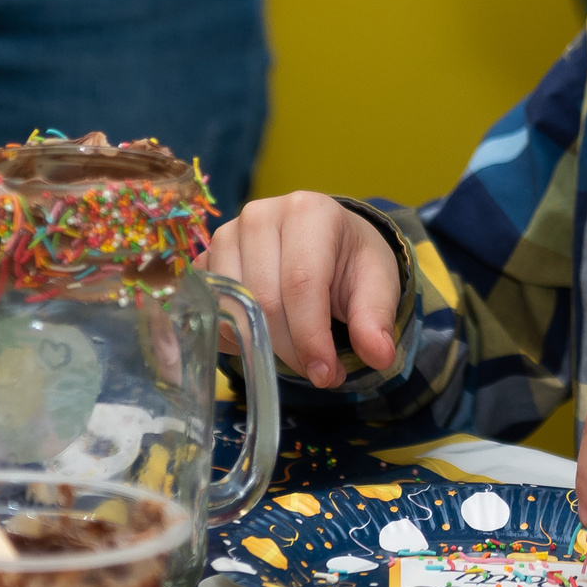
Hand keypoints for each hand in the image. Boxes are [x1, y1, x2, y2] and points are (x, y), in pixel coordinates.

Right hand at [205, 191, 401, 387]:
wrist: (325, 240)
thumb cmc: (350, 260)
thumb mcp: (377, 283)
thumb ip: (376, 318)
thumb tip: (380, 356)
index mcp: (309, 212)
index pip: (301, 284)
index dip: (311, 337)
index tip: (325, 374)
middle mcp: (260, 216)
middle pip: (264, 300)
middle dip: (290, 348)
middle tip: (317, 372)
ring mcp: (226, 235)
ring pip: (233, 308)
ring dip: (262, 344)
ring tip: (295, 352)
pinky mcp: (206, 259)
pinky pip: (211, 310)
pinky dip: (235, 335)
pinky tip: (264, 337)